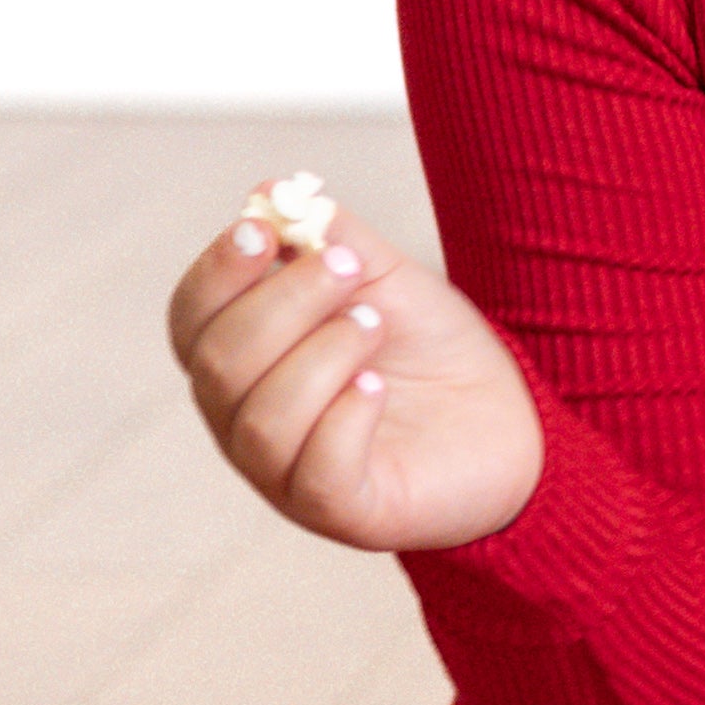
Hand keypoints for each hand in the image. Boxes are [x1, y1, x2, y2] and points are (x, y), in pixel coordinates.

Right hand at [167, 198, 543, 555]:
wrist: (512, 417)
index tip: (264, 230)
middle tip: (352, 268)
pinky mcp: (342, 513)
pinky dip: (343, 418)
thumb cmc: (430, 349)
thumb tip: (270, 191)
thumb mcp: (382, 276)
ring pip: (260, 420)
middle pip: (219, 364)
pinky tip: (378, 388)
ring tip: (374, 324)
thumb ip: (329, 235)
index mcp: (244, 360)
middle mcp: (247, 422)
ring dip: (320, 355)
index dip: (216, 273)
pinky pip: (314, 473)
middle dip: (284, 303)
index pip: (192, 320)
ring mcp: (287, 475)